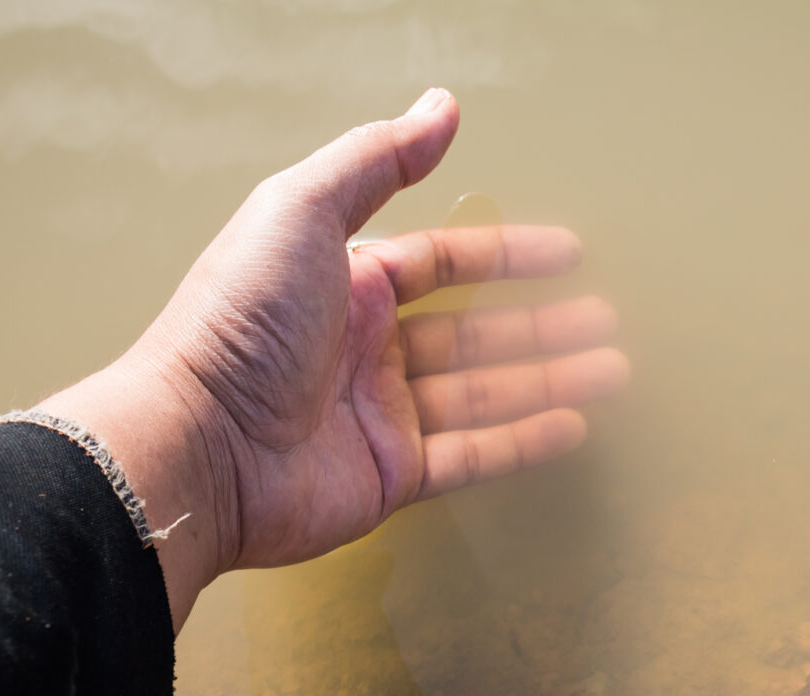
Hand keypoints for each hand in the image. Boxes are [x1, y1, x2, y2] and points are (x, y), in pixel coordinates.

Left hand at [39, 89, 627, 629]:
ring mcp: (379, 414)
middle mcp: (365, 347)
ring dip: (549, 379)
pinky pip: (472, 454)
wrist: (199, 444)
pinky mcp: (389, 474)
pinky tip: (570, 428)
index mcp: (344, 282)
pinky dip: (523, 442)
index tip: (568, 253)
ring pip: (485, 393)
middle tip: (602, 320)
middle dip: (541, 325)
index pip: (442, 263)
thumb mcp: (301, 212)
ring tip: (611, 370)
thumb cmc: (236, 325)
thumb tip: (439, 107)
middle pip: (473, 332)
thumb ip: (376, 161)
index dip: (506, 254)